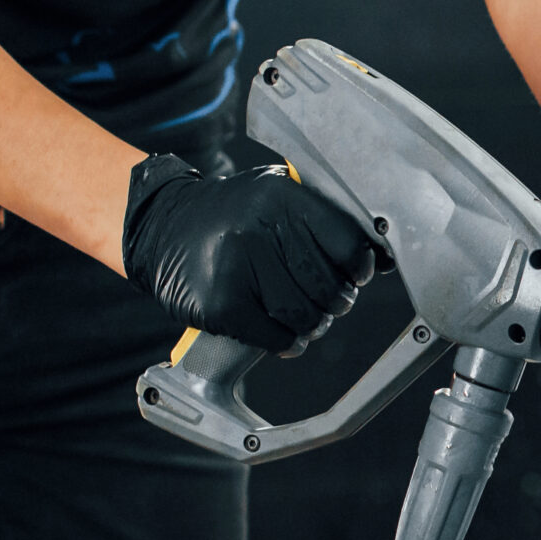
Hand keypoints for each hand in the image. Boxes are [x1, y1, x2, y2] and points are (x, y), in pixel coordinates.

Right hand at [122, 155, 378, 353]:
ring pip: (305, 315)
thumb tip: (380, 258)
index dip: (360, 268)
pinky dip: (288, 344)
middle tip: (329, 301)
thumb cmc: (231, 216)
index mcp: (281, 197)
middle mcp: (258, 228)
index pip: (347, 243)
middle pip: (329, 286)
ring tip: (307, 318)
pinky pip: (276, 337)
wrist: (160, 227)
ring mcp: (237, 267)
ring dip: (314, 325)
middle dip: (337, 301)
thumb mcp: (273, 196)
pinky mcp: (221, 304)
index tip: (359, 276)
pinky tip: (285, 337)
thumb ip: (320, 217)